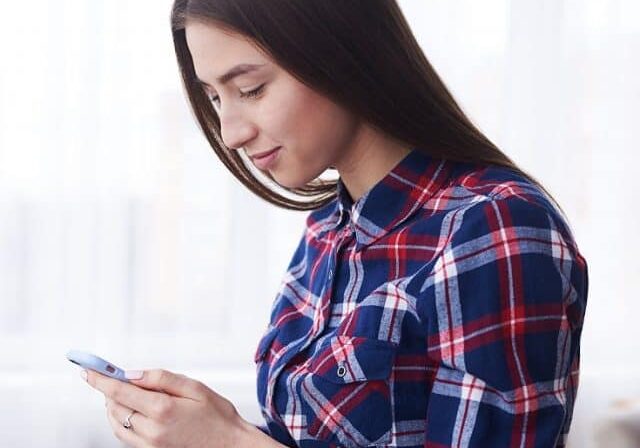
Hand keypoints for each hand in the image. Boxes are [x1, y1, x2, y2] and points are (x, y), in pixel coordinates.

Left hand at [83, 368, 249, 447]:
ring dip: (111, 405)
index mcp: (163, 409)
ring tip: (119, 391)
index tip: (86, 370)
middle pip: (114, 406)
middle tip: (109, 375)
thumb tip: (132, 373)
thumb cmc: (217, 415)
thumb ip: (161, 378)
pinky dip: (119, 420)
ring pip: (116, 422)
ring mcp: (149, 444)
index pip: (120, 391)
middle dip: (107, 389)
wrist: (229, 446)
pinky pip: (124, 435)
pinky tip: (127, 410)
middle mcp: (151, 430)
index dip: (100, 379)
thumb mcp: (194, 387)